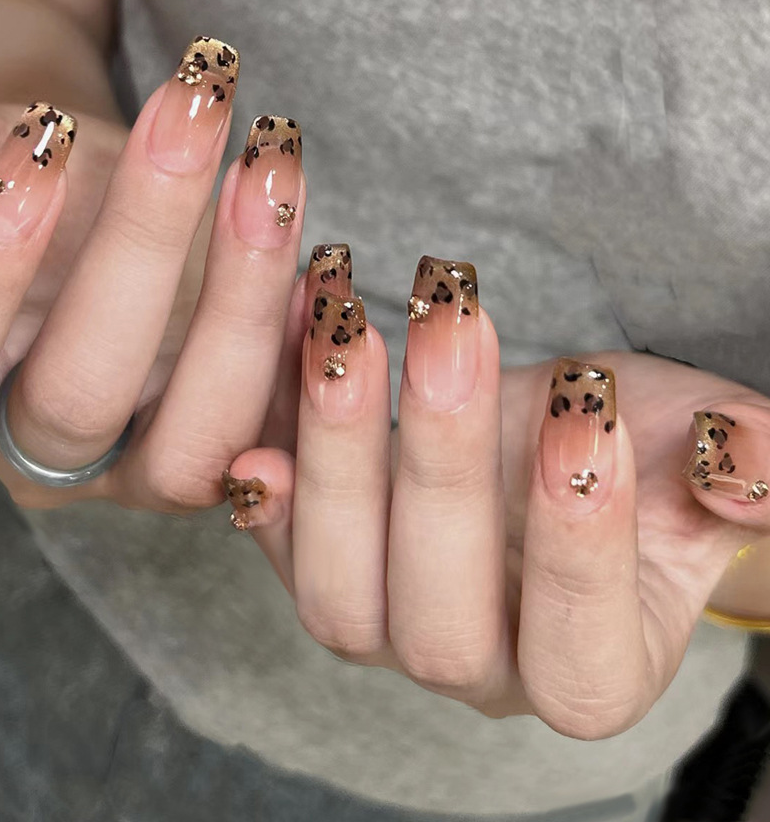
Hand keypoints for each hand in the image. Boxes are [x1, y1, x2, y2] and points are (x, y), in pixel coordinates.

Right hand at [0, 36, 305, 510]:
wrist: (108, 208)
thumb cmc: (40, 177)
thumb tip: (6, 148)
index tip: (42, 136)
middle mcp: (45, 456)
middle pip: (78, 398)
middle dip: (141, 245)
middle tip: (192, 116)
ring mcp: (144, 471)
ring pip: (198, 440)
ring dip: (248, 295)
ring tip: (272, 168)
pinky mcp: (237, 457)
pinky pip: (282, 442)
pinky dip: (309, 355)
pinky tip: (327, 268)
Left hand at [230, 258, 769, 736]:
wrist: (558, 429)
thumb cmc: (650, 448)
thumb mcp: (716, 444)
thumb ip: (752, 463)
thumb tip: (739, 464)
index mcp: (592, 670)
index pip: (578, 654)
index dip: (581, 545)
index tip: (590, 406)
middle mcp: (479, 670)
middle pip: (440, 623)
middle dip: (446, 461)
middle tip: (454, 323)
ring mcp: (387, 627)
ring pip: (336, 590)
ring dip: (338, 448)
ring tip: (348, 319)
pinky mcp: (322, 560)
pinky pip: (276, 527)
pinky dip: (269, 441)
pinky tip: (282, 341)